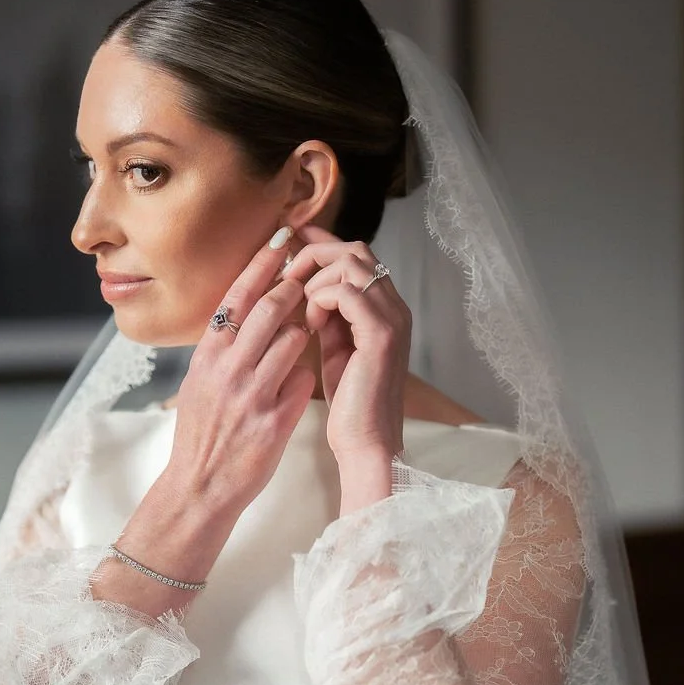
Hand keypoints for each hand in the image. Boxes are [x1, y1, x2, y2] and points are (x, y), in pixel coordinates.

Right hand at [161, 230, 315, 521]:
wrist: (200, 487)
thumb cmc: (203, 434)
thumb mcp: (200, 383)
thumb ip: (223, 349)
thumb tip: (245, 312)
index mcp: (207, 357)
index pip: (236, 296)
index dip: (262, 263)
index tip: (282, 238)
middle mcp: (227, 370)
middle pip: (269, 308)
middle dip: (294, 284)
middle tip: (310, 271)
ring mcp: (251, 395)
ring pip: (293, 340)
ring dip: (306, 329)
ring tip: (310, 328)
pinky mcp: (274, 422)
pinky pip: (304, 380)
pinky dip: (308, 372)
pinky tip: (306, 376)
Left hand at [284, 224, 410, 470]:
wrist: (366, 442)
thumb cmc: (350, 403)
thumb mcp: (336, 348)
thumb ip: (328, 315)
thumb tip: (305, 285)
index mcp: (385, 309)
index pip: (356, 256)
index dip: (322, 244)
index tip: (292, 242)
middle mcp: (395, 307)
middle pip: (355, 250)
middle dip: (315, 255)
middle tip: (289, 276)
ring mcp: (392, 318)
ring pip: (350, 264)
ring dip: (315, 280)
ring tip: (302, 310)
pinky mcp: (381, 334)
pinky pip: (346, 293)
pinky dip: (321, 300)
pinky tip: (311, 326)